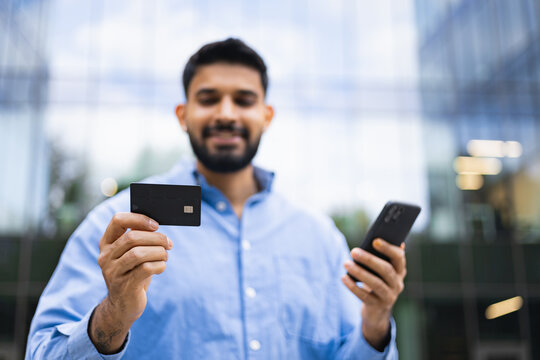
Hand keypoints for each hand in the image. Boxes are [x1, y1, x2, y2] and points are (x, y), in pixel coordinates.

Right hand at [89, 212, 171, 353]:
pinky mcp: (124, 286)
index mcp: (106, 244)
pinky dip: (159, 265)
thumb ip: (140, 239)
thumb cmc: (132, 273)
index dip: (139, 219)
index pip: (118, 220)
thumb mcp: (132, 254)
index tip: (156, 225)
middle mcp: (106, 257)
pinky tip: (162, 266)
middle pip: (132, 237)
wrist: (124, 306)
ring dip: (159, 252)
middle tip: (168, 243)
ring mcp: (113, 272)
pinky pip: (146, 269)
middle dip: (156, 238)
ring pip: (138, 253)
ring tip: (165, 255)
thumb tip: (156, 226)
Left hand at [341, 239, 405, 350]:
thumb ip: (380, 257)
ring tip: (346, 264)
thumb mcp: (380, 270)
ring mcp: (389, 296)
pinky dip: (353, 286)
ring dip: (360, 272)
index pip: (399, 257)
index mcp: (400, 270)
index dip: (388, 248)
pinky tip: (344, 278)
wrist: (377, 309)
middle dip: (369, 259)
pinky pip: (364, 296)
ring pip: (376, 283)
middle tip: (353, 251)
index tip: (374, 241)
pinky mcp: (377, 306)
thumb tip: (373, 240)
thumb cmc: (376, 280)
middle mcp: (397, 284)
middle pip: (386, 270)